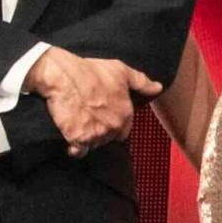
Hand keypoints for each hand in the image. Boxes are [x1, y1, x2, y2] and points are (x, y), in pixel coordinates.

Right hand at [28, 48, 160, 153]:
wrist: (63, 76)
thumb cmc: (91, 71)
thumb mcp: (120, 71)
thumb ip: (141, 82)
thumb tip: (158, 88)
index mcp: (125, 114)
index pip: (124, 130)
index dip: (113, 123)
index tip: (102, 115)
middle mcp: (113, 127)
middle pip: (109, 138)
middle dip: (101, 131)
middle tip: (89, 117)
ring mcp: (96, 134)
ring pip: (94, 144)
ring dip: (88, 138)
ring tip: (79, 122)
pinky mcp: (78, 139)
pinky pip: (78, 152)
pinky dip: (75, 148)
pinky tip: (72, 138)